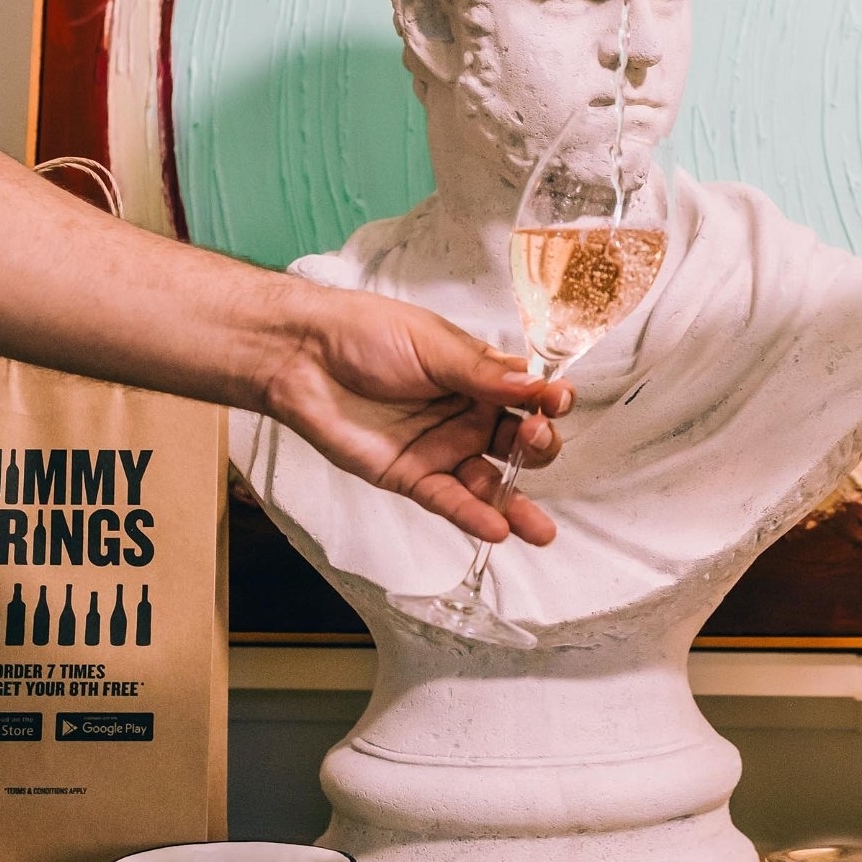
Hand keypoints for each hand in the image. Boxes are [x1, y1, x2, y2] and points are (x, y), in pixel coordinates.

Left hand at [261, 286, 571, 546]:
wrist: (303, 356)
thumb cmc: (364, 333)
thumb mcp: (432, 343)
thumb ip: (482, 372)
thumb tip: (533, 385)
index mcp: (479, 376)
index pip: (528, 395)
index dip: (549, 401)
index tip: (557, 401)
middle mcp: (467, 415)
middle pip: (519, 443)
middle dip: (538, 446)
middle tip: (534, 435)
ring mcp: (442, 449)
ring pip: (490, 484)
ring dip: (517, 505)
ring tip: (539, 528)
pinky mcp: (412, 477)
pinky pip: (450, 502)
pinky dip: (474, 516)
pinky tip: (498, 528)